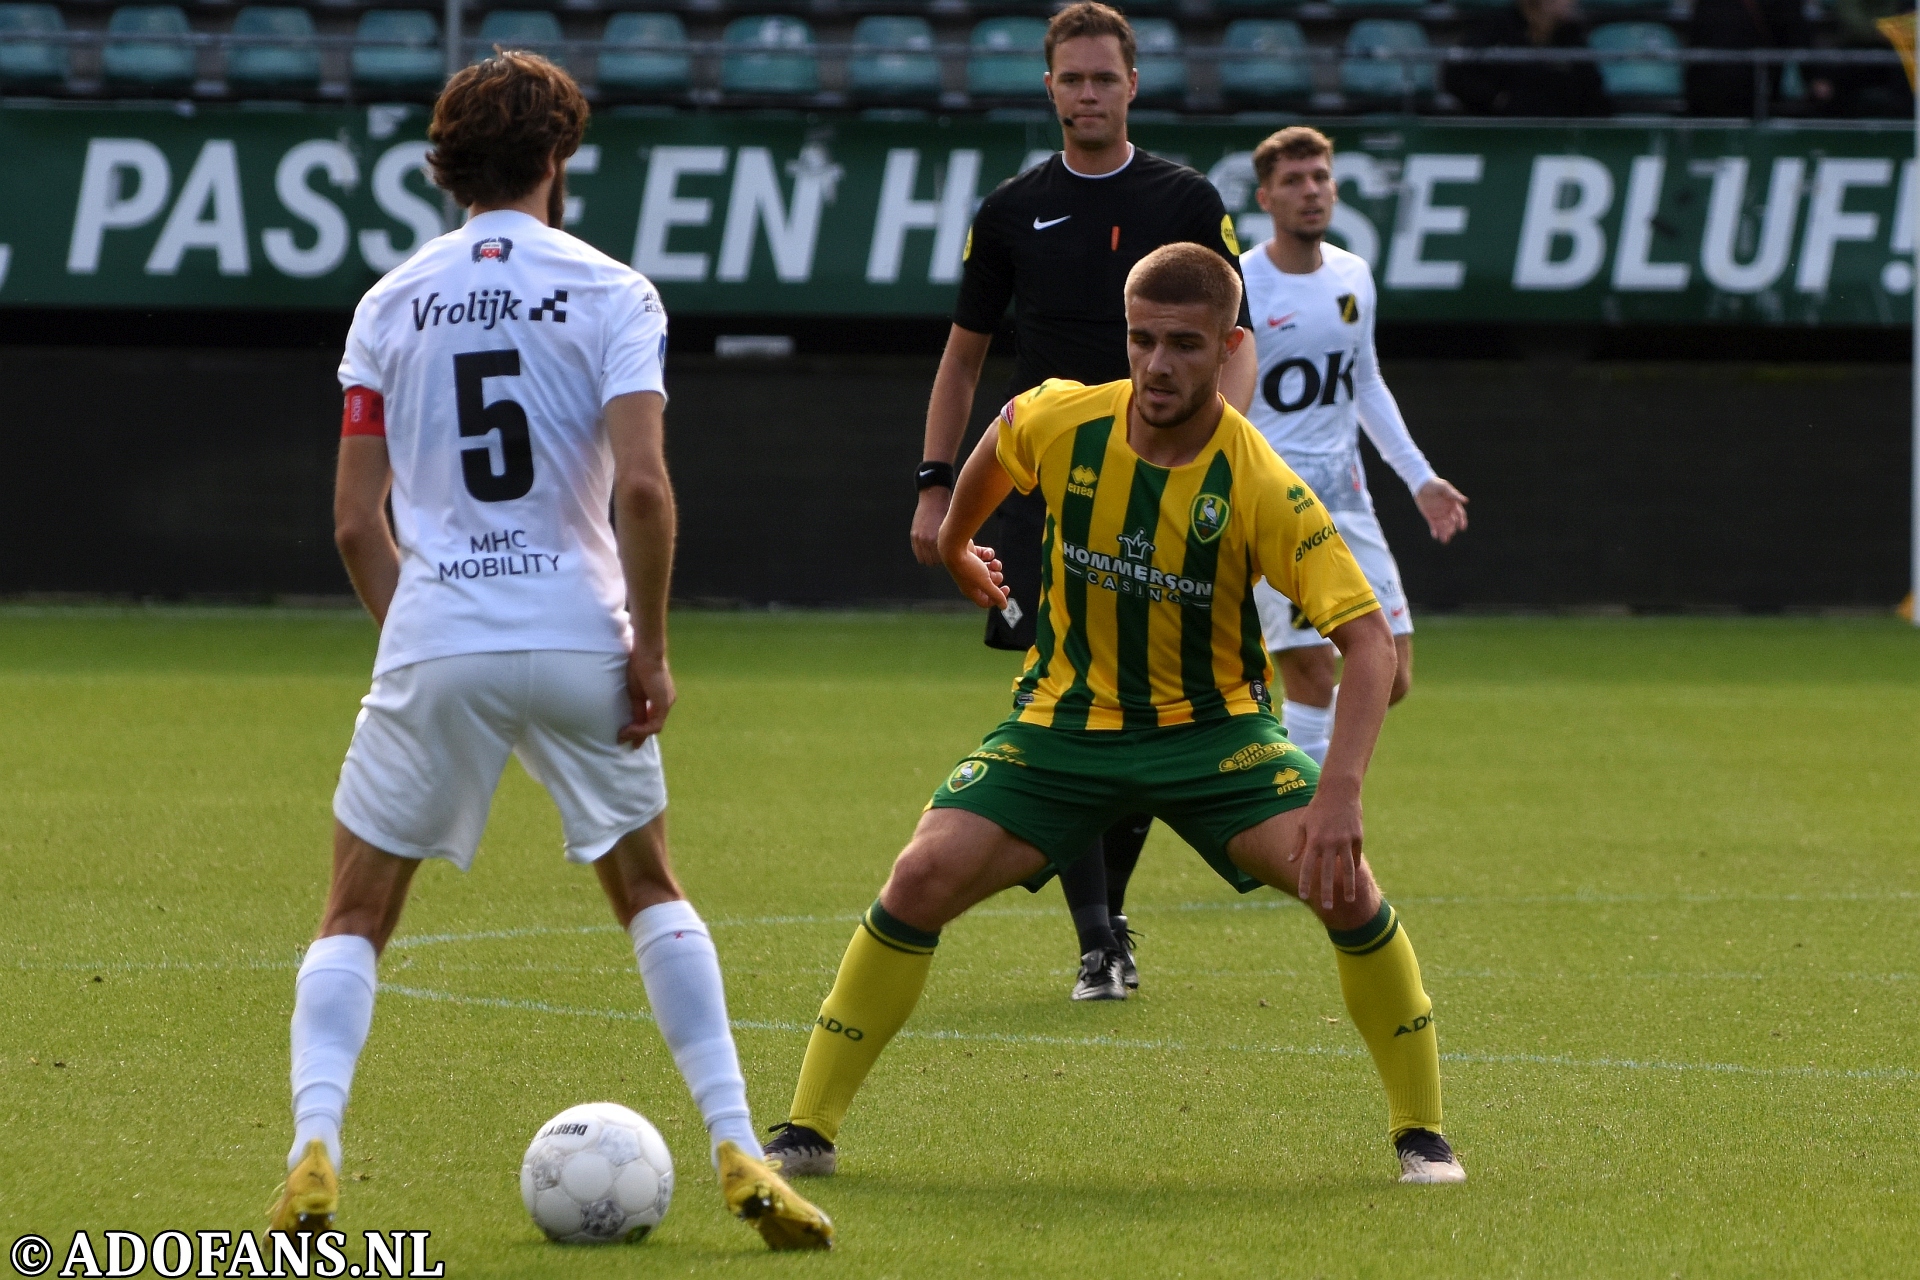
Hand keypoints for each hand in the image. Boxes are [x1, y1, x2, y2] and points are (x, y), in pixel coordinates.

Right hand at [619, 649, 675, 745]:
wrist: (646, 654)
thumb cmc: (638, 668)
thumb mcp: (635, 693)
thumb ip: (636, 709)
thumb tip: (631, 724)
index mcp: (661, 697)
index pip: (651, 718)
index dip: (640, 730)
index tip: (628, 737)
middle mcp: (667, 701)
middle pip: (654, 725)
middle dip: (640, 736)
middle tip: (630, 745)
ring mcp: (667, 703)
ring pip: (655, 727)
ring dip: (638, 734)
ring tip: (623, 736)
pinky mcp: (664, 704)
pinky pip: (654, 725)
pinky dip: (641, 730)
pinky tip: (629, 730)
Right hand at [911, 488, 951, 565]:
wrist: (934, 498)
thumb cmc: (948, 513)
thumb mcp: (952, 528)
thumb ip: (951, 542)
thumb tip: (954, 555)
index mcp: (941, 539)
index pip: (944, 560)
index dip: (947, 559)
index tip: (951, 555)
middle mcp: (929, 541)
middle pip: (933, 562)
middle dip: (938, 560)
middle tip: (943, 554)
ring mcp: (920, 539)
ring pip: (924, 559)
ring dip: (929, 558)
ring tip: (935, 552)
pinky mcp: (915, 535)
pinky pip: (917, 552)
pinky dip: (922, 553)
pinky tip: (928, 548)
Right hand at [944, 541, 1007, 609]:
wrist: (954, 547)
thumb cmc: (968, 567)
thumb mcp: (985, 582)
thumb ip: (996, 594)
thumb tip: (1004, 606)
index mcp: (971, 591)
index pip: (986, 601)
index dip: (997, 597)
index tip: (1006, 587)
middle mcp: (970, 581)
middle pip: (990, 584)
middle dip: (996, 577)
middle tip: (995, 572)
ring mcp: (970, 567)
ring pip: (989, 569)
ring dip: (995, 565)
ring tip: (994, 561)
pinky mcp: (971, 554)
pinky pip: (985, 556)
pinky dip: (989, 554)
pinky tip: (987, 553)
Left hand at [1286, 783, 1364, 911]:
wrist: (1339, 790)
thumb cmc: (1317, 807)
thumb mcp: (1303, 823)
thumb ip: (1298, 844)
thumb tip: (1290, 860)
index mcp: (1313, 840)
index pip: (1307, 867)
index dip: (1305, 882)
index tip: (1304, 896)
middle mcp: (1328, 843)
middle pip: (1327, 872)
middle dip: (1326, 891)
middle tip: (1326, 907)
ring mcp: (1344, 840)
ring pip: (1347, 868)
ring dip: (1348, 886)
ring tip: (1350, 899)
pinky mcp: (1357, 836)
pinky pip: (1356, 856)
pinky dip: (1355, 866)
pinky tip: (1355, 877)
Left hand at [1415, 477, 1467, 544]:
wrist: (1421, 485)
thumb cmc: (1434, 484)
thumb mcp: (1445, 488)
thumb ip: (1454, 495)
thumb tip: (1466, 501)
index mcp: (1453, 504)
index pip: (1460, 515)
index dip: (1462, 521)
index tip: (1462, 528)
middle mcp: (1447, 511)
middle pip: (1452, 523)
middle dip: (1452, 529)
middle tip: (1450, 534)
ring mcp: (1439, 514)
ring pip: (1443, 526)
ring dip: (1444, 533)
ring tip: (1444, 540)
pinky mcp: (1430, 517)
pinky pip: (1433, 526)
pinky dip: (1434, 531)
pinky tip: (1435, 536)